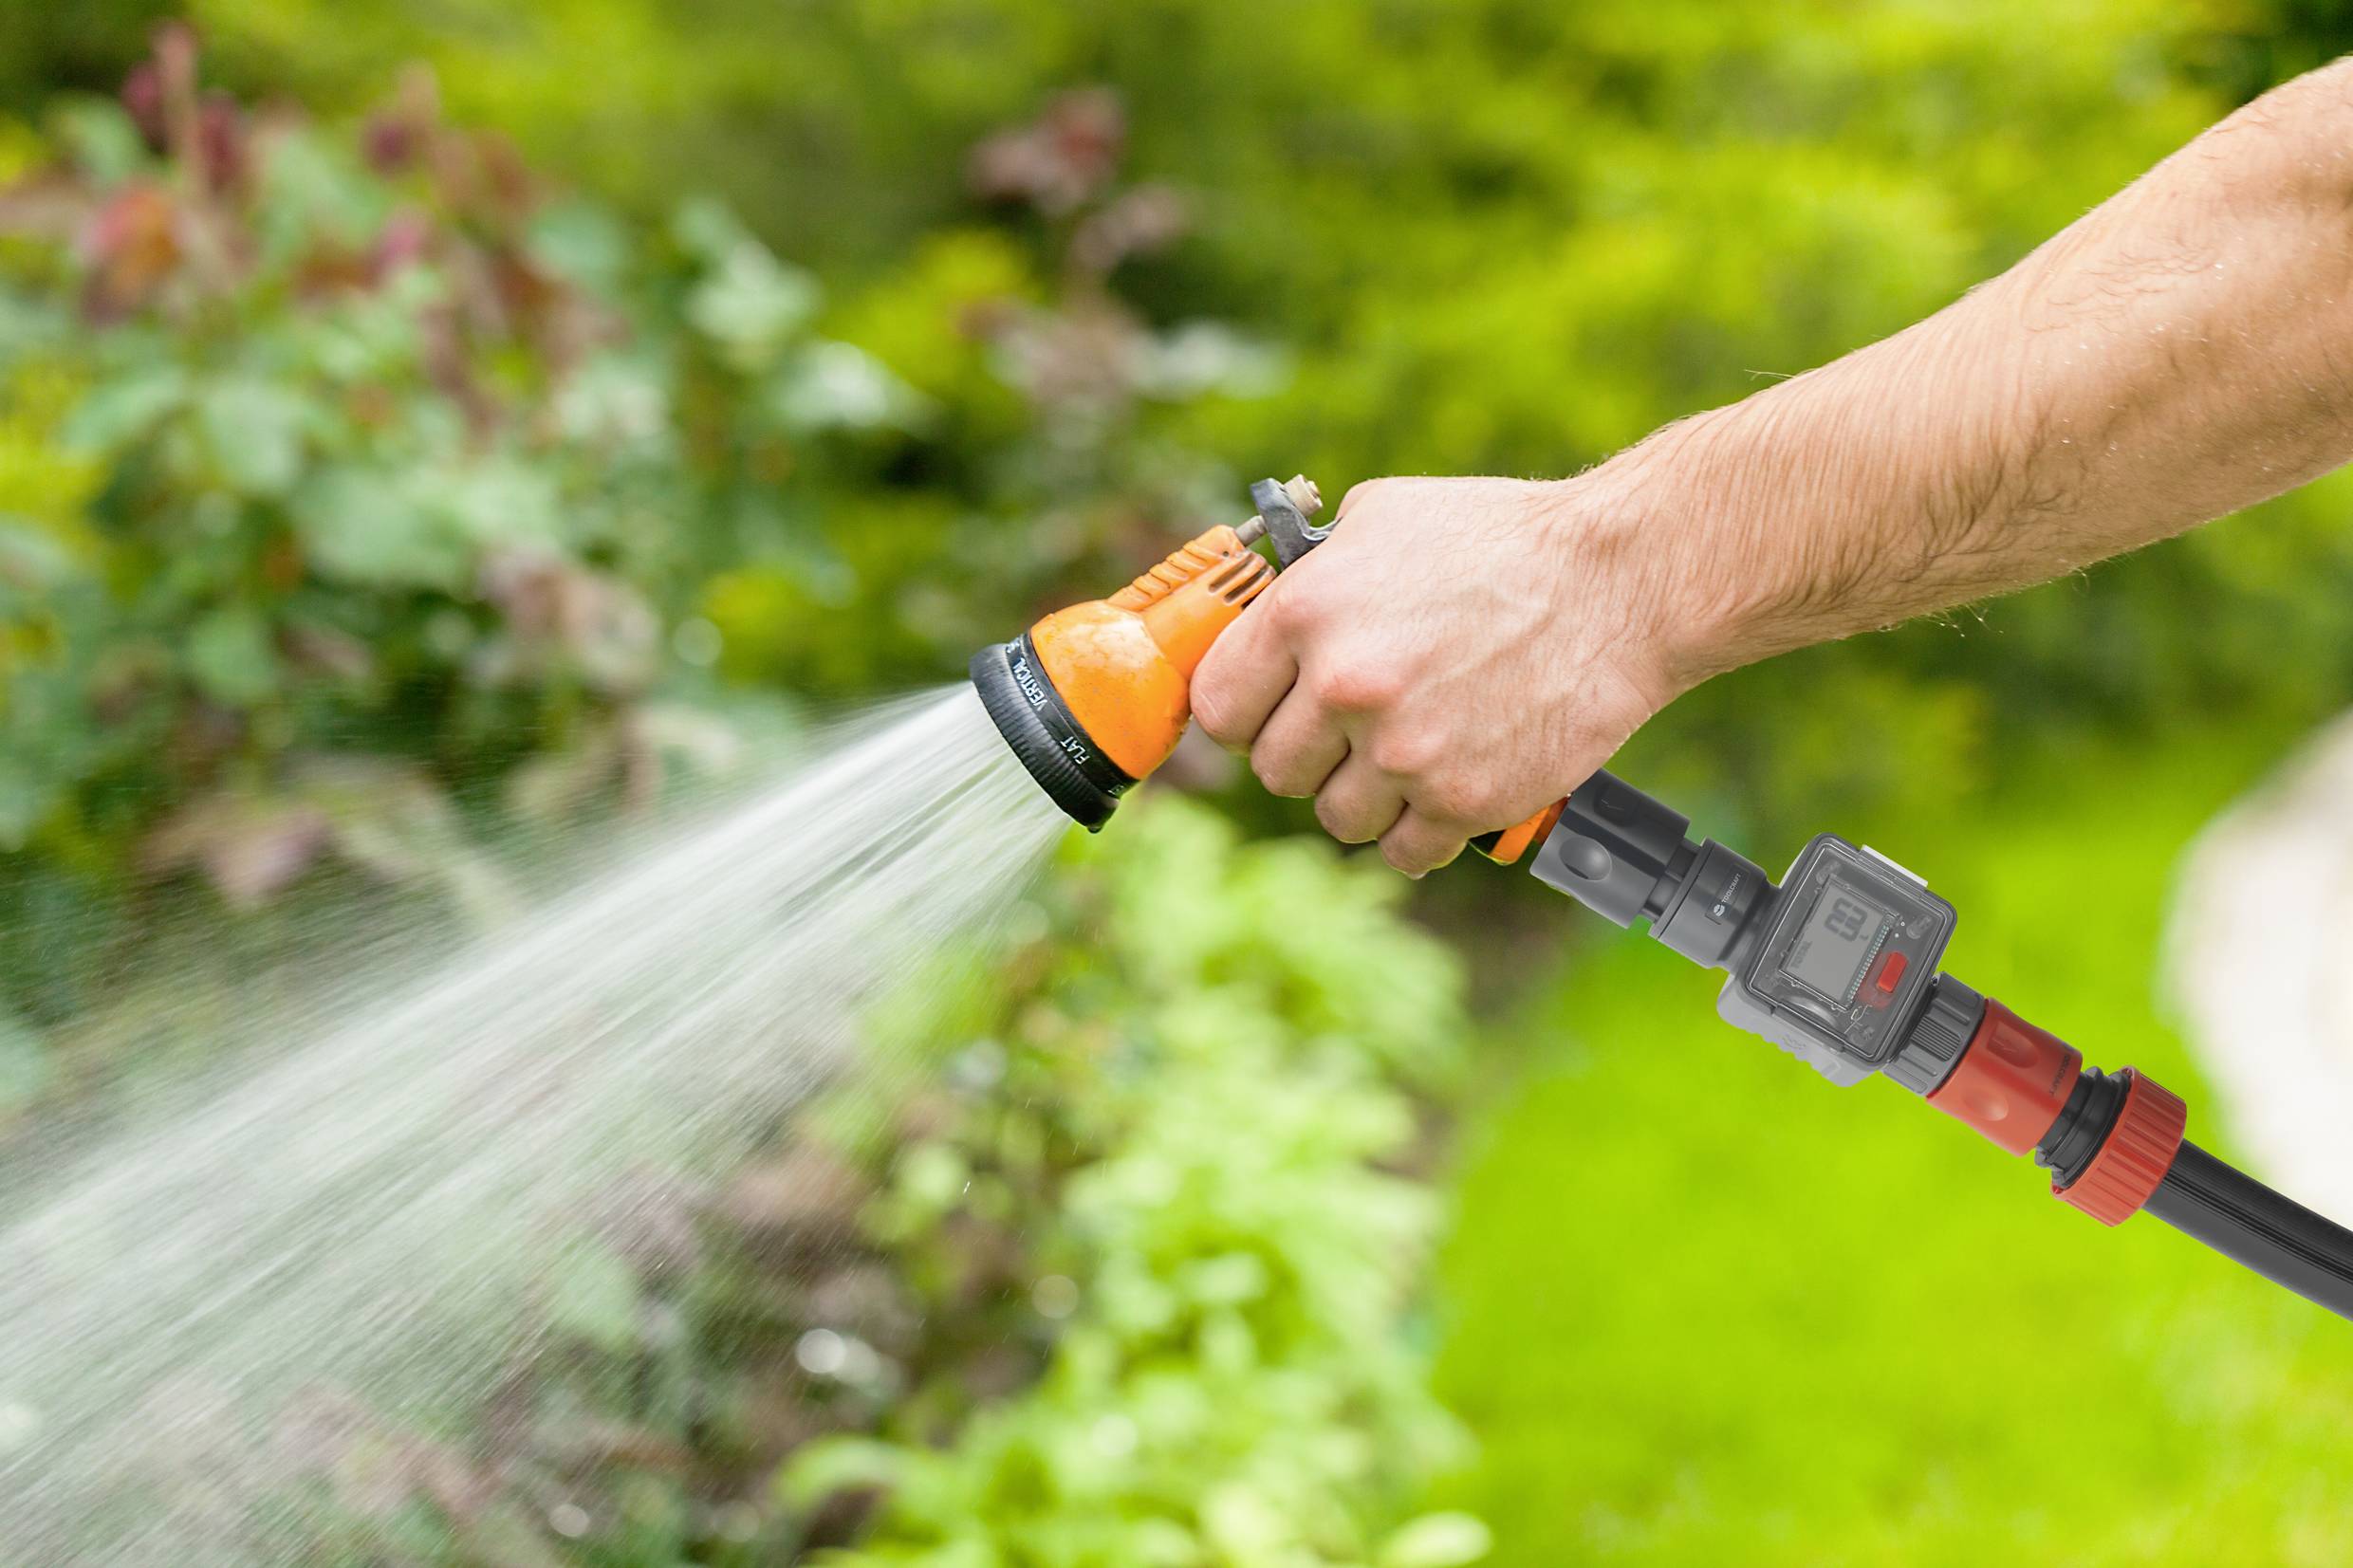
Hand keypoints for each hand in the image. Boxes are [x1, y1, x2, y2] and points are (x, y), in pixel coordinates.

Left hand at [1191, 470, 1706, 875]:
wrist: (1621, 581)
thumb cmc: (1504, 539)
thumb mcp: (1384, 518)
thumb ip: (1311, 574)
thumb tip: (1261, 611)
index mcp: (1307, 614)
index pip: (1220, 705)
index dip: (1245, 713)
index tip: (1270, 713)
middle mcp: (1345, 686)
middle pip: (1276, 771)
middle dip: (1310, 754)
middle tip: (1354, 732)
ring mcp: (1403, 751)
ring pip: (1338, 818)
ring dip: (1367, 796)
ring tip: (1411, 754)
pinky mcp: (1463, 801)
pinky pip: (1403, 852)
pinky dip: (1420, 832)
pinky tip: (1445, 790)